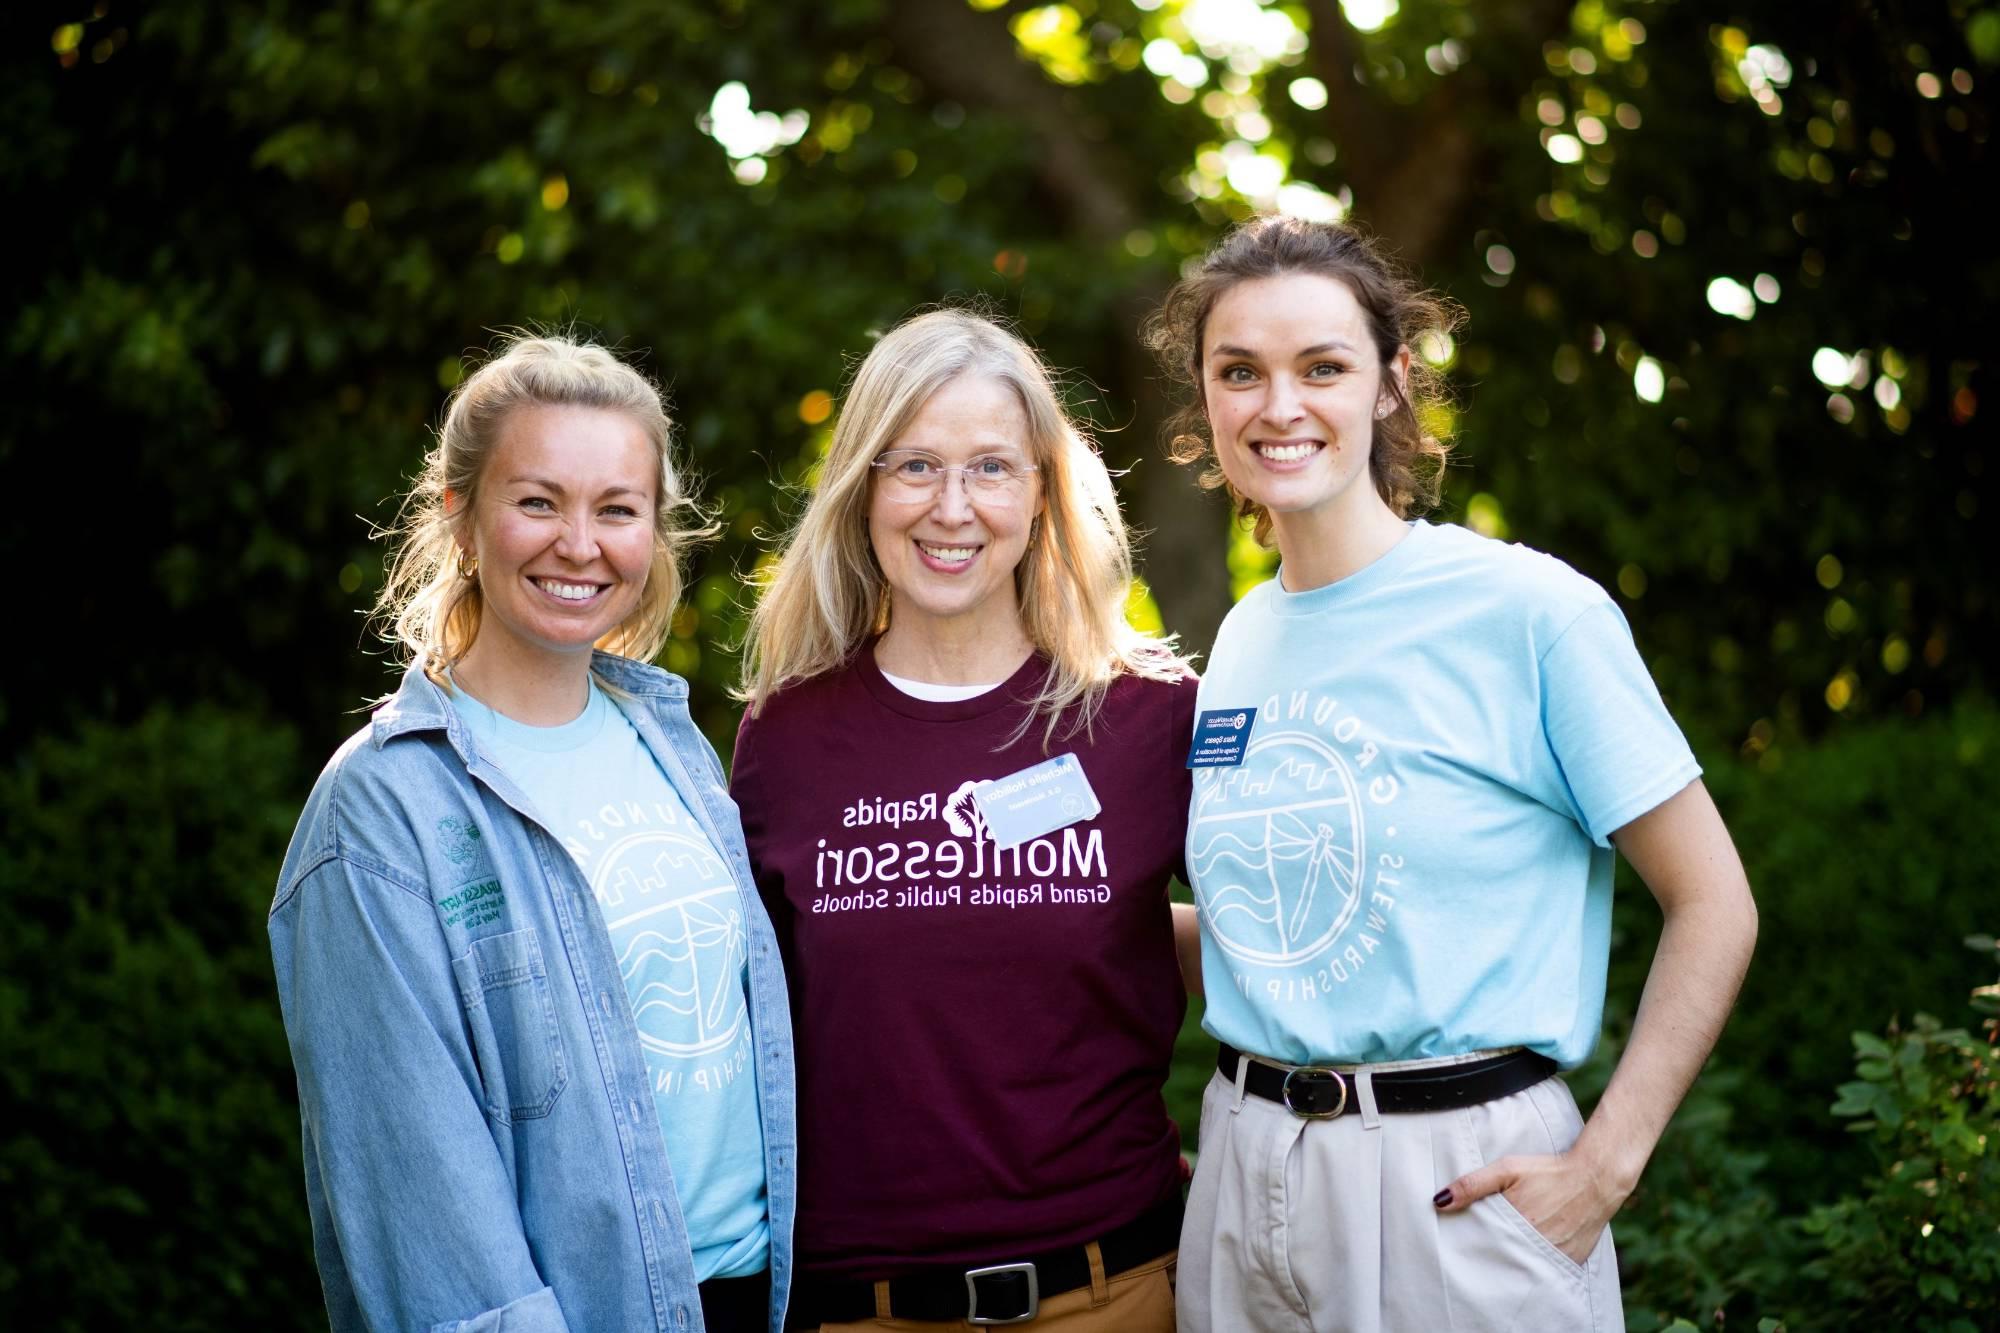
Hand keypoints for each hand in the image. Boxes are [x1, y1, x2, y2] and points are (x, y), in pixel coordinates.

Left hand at [1433, 1149, 1627, 1265]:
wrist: (1596, 1179)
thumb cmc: (1549, 1171)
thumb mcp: (1507, 1169)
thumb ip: (1473, 1184)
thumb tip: (1439, 1201)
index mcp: (1514, 1225)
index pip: (1481, 1246)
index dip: (1470, 1245)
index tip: (1460, 1243)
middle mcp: (1533, 1246)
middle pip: (1500, 1259)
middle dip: (1489, 1255)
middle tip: (1484, 1247)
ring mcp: (1553, 1257)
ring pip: (1523, 1266)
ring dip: (1512, 1260)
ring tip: (1506, 1249)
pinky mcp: (1569, 1263)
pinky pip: (1546, 1269)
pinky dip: (1536, 1263)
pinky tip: (1530, 1252)